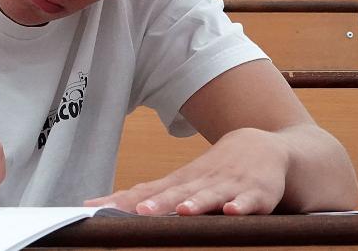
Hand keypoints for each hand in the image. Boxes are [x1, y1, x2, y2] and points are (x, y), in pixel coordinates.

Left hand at [85, 127, 288, 215]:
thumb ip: (153, 195)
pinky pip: (249, 201)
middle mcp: (201, 182)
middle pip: (176, 193)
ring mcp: (228, 186)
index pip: (146, 191)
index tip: (95, 208)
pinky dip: (241, 206)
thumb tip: (112, 205)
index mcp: (180, 182)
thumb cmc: (215, 171)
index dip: (122, 200)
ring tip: (183, 211)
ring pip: (210, 195)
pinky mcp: (256, 194)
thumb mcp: (184, 182)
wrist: (262, 146)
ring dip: (197, 203)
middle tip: (138, 211)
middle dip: (158, 203)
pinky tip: (231, 211)